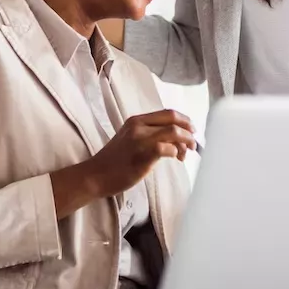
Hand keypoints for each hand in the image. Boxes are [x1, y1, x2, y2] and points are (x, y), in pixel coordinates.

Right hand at [70, 110, 195, 204]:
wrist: (95, 175)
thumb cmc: (113, 162)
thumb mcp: (130, 139)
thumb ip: (149, 135)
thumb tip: (174, 140)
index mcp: (136, 120)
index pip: (168, 113)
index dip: (184, 120)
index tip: (191, 131)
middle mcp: (138, 125)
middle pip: (173, 118)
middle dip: (189, 129)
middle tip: (193, 143)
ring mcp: (140, 139)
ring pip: (174, 132)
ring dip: (186, 142)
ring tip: (185, 154)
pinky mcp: (142, 154)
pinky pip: (167, 148)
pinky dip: (176, 152)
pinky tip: (175, 159)